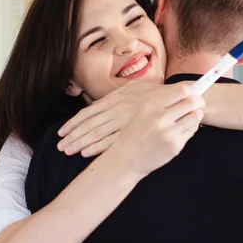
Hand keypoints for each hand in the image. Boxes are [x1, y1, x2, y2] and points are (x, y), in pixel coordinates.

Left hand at [57, 81, 177, 156]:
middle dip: (73, 136)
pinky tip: (86, 153)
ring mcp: (125, 121)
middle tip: (60, 146)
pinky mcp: (134, 130)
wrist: (182, 99)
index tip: (62, 132)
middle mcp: (117, 110)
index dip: (74, 123)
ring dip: (81, 143)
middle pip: (89, 125)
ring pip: (97, 133)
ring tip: (68, 151)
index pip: (89, 112)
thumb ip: (118, 96)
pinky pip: (112, 140)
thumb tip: (99, 103)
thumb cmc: (157, 94)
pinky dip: (98, 147)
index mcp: (116, 99)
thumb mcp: (136, 89)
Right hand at [107, 84, 204, 177]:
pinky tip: (184, 128)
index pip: (182, 90)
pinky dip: (191, 128)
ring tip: (193, 115)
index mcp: (151, 105)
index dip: (192, 91)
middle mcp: (160, 117)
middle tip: (199, 104)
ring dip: (197, 115)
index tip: (194, 93)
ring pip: (195, 117)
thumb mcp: (142, 113)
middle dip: (198, 102)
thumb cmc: (133, 135)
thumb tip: (186, 92)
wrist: (125, 159)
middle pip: (192, 102)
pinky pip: (191, 132)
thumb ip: (161, 103)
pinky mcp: (174, 146)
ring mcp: (168, 133)